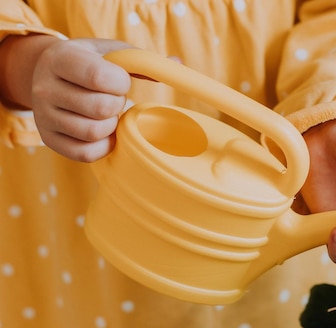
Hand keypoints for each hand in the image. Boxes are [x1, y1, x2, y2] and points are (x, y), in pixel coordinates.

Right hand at [29, 38, 132, 160]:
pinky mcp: (50, 140)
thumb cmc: (89, 62)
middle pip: (100, 108)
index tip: (119, 80)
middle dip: (117, 104)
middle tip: (112, 98)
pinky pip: (86, 153)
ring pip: (94, 132)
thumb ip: (141, 60)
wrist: (48, 75)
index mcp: (59, 58)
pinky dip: (104, 145)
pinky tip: (104, 131)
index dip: (120, 82)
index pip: (98, 77)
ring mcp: (44, 116)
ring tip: (106, 113)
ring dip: (111, 124)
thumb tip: (178, 64)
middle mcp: (44, 87)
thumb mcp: (109, 53)